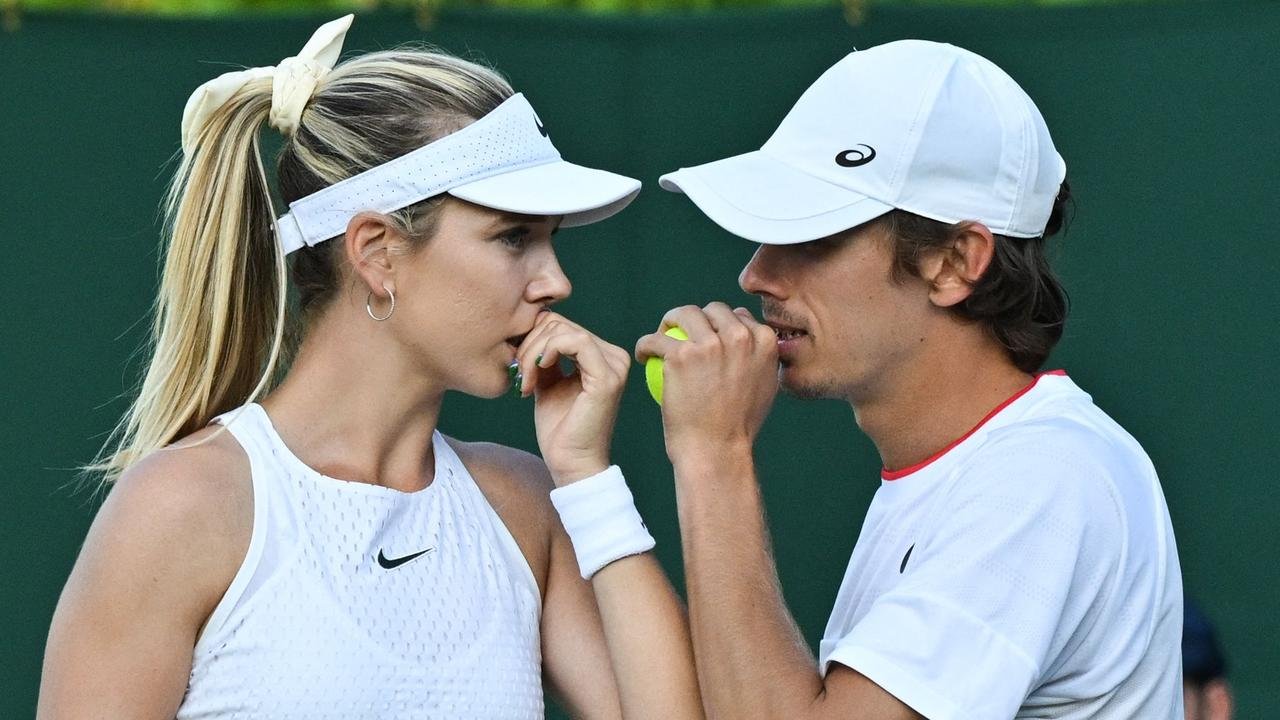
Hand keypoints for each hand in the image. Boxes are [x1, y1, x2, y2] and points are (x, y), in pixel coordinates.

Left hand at [516, 311, 631, 485]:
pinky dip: (548, 351)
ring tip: (525, 380)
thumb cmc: (559, 429)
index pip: (561, 324)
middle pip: (560, 323)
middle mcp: (614, 356)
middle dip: (530, 345)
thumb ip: (544, 355)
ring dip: (533, 352)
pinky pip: (575, 341)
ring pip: (563, 330)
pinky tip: (537, 372)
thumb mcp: (547, 382)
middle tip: (518, 375)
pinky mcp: (607, 377)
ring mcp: (614, 365)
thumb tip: (530, 326)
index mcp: (603, 356)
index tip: (518, 367)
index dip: (532, 339)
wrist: (570, 464)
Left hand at [634, 303, 778, 463]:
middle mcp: (740, 336)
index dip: (721, 325)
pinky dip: (645, 345)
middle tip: (681, 334)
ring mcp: (710, 343)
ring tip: (660, 337)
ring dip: (670, 321)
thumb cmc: (738, 427)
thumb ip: (758, 360)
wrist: (717, 450)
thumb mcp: (763, 389)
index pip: (739, 317)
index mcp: (764, 341)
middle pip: (713, 310)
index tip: (707, 338)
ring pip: (684, 314)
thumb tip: (747, 339)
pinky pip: (656, 339)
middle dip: (698, 318)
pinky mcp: (681, 354)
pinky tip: (643, 355)